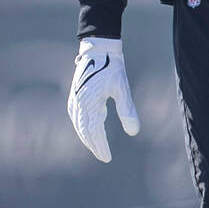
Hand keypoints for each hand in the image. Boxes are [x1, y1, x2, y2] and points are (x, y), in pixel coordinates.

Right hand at [67, 37, 139, 162]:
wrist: (98, 49)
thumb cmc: (112, 67)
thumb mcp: (122, 88)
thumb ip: (127, 110)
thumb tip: (134, 132)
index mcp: (89, 102)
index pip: (94, 131)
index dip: (100, 146)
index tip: (107, 158)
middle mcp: (78, 103)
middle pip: (84, 131)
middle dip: (93, 145)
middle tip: (103, 156)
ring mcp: (74, 99)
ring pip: (79, 125)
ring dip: (87, 138)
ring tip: (97, 147)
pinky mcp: (74, 96)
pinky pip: (76, 117)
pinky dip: (82, 127)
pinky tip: (89, 130)